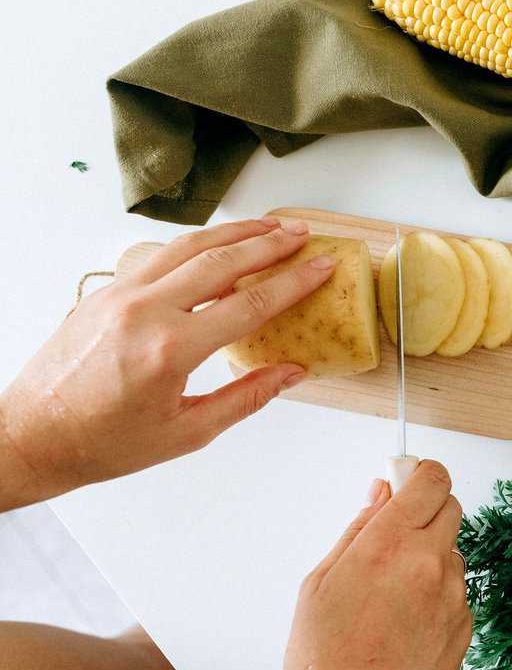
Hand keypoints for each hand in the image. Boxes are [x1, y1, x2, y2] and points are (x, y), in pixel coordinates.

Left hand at [0, 218, 333, 509]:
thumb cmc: (103, 442)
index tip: (321, 267)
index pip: (249, 304)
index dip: (293, 283)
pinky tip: (216, 245)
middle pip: (222, 261)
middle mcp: (144, 312)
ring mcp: (120, 295)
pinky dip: (195, 245)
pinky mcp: (105, 292)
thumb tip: (291, 373)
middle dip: (269, 244)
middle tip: (302, 235)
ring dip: (234, 232)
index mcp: (170, 350)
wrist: (32, 436)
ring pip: (188, 246)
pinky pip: (158, 256)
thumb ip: (245, 398)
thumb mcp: (186, 432)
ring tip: (268, 227)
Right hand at [284, 462, 471, 669]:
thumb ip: (358, 529)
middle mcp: (429, 564)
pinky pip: (457, 589)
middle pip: (450, 506)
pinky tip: (406, 615)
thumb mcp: (320, 582)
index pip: (430, 479)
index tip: (408, 475)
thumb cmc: (326, 659)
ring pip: (452, 550)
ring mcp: (452, 595)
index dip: (420, 472)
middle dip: (426, 510)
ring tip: (392, 589)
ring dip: (431, 554)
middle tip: (395, 531)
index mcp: (389, 545)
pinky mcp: (464, 623)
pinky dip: (438, 591)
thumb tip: (380, 493)